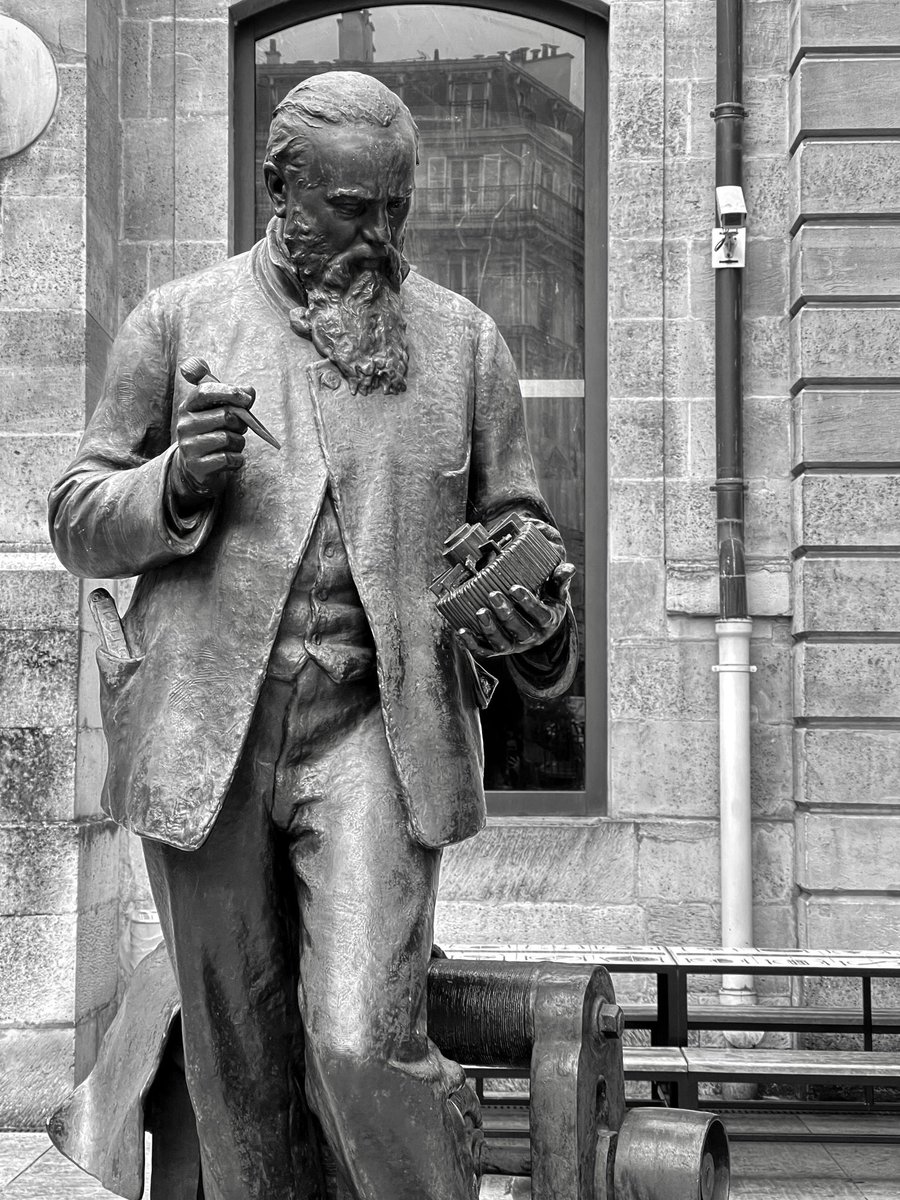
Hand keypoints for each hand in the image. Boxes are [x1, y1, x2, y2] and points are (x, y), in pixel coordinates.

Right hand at [171, 381, 255, 508]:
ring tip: (233, 445)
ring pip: (228, 438)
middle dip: (240, 423)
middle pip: (225, 415)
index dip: (229, 392)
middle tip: (239, 429)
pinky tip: (231, 459)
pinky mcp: (196, 466)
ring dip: (239, 442)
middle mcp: (184, 425)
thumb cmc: (211, 434)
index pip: (205, 391)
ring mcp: (188, 446)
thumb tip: (249, 390)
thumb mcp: (218, 412)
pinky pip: (228, 458)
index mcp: (188, 407)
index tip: (247, 398)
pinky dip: (237, 460)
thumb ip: (233, 399)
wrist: (195, 467)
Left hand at [455, 561, 574, 657]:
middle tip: (493, 595)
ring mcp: (514, 645)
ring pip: (502, 643)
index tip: (514, 588)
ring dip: (490, 629)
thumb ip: (560, 578)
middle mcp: (532, 636)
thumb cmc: (546, 598)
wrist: (539, 623)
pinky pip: (484, 650)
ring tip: (480, 612)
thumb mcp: (556, 590)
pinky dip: (471, 643)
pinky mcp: (498, 650)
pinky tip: (460, 631)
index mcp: (548, 619)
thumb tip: (567, 567)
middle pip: (520, 630)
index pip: (540, 614)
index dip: (528, 603)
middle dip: (506, 614)